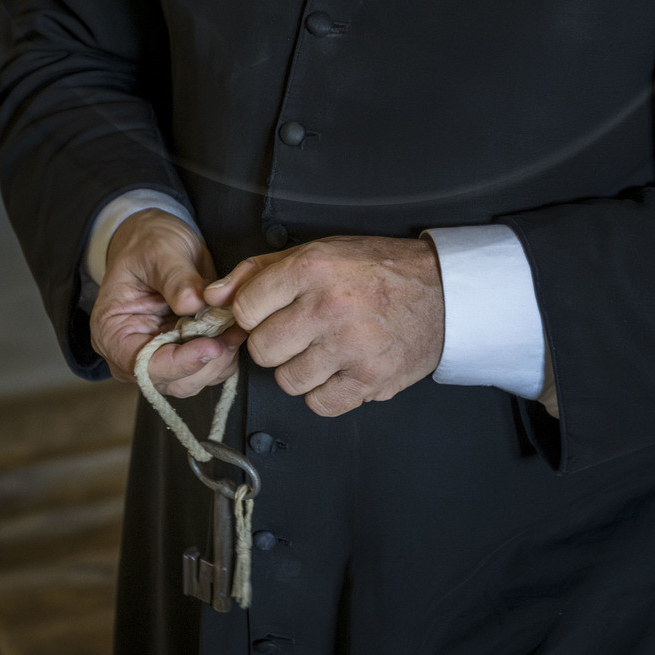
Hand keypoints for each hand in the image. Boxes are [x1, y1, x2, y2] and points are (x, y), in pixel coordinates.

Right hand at [89, 212, 244, 397]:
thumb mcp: (159, 252)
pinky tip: (233, 330)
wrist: (157, 240)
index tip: (211, 347)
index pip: (141, 365)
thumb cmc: (147, 244)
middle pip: (169, 380)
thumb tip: (193, 302)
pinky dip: (224, 354)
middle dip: (205, 364)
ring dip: (218, 361)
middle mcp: (132, 352)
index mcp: (112, 332)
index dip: (179, 363)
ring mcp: (159, 355)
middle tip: (232, 335)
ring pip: (192, 380)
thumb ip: (176, 278)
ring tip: (235, 329)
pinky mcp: (182, 352)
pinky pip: (206, 368)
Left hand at [206, 235, 443, 417]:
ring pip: (287, 380)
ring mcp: (351, 347)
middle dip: (274, 344)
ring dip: (299, 370)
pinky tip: (339, 370)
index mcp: (313, 268)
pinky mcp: (370, 380)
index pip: (245, 308)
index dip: (253, 313)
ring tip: (323, 350)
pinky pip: (319, 403)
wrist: (442, 292)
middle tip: (299, 332)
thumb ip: (259, 271)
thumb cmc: (377, 270)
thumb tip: (212, 296)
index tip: (270, 312)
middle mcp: (329, 306)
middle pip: (262, 349)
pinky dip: (324, 393)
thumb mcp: (318, 251)